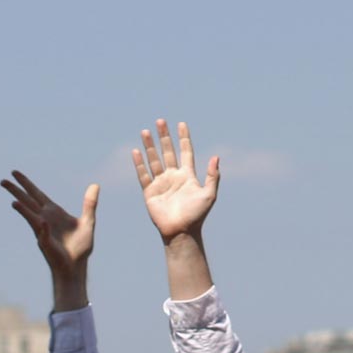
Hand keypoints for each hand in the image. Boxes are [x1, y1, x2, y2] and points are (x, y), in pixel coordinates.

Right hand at [1, 171, 98, 280]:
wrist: (76, 266)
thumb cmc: (80, 246)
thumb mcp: (88, 222)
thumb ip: (89, 204)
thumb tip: (95, 185)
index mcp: (53, 212)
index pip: (37, 194)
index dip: (26, 183)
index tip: (15, 173)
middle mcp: (45, 219)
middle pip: (28, 201)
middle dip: (16, 191)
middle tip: (3, 180)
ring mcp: (43, 230)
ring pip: (30, 215)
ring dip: (22, 208)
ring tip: (13, 200)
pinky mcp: (46, 242)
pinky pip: (43, 233)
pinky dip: (41, 226)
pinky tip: (40, 221)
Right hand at [133, 120, 220, 242]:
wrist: (181, 231)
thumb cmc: (197, 215)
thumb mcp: (209, 194)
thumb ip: (212, 176)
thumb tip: (216, 157)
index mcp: (188, 176)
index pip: (185, 152)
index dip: (183, 138)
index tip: (181, 123)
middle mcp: (173, 177)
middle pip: (168, 151)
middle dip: (164, 136)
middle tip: (160, 121)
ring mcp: (161, 183)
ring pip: (154, 160)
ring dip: (150, 146)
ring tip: (146, 131)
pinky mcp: (150, 192)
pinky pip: (143, 174)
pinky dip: (139, 163)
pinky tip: (136, 151)